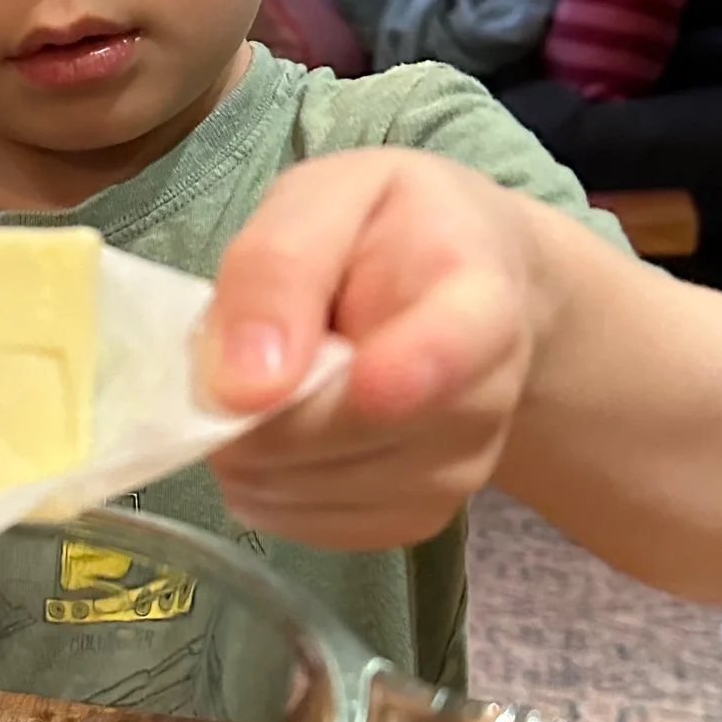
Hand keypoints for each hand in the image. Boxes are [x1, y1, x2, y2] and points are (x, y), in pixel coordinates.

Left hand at [202, 149, 544, 550]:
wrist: (464, 288)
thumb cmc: (391, 227)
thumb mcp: (330, 194)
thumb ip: (278, 268)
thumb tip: (236, 389)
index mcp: (481, 303)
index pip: (441, 361)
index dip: (367, 382)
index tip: (281, 385)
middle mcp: (485, 404)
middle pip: (341, 440)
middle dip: (257, 400)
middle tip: (244, 340)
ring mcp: (456, 475)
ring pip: (305, 489)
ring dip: (253, 440)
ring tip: (277, 372)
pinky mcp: (414, 521)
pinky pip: (302, 526)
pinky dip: (265, 479)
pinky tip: (285, 423)